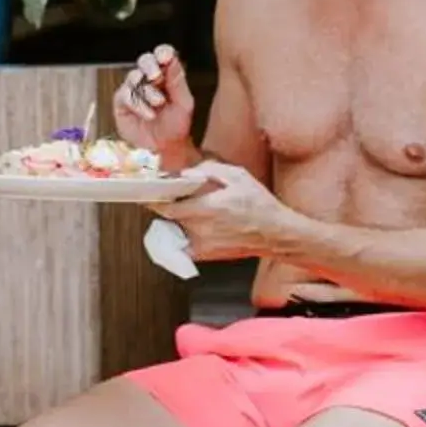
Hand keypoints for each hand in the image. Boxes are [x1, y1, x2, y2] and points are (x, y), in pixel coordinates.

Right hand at [115, 44, 194, 158]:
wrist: (166, 149)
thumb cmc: (177, 126)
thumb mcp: (183, 103)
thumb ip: (177, 81)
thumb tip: (172, 58)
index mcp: (166, 76)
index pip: (162, 56)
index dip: (162, 53)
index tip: (165, 57)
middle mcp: (148, 80)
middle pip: (144, 61)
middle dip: (150, 66)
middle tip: (157, 76)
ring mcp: (134, 91)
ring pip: (134, 77)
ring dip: (147, 91)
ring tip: (158, 105)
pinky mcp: (121, 104)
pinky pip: (125, 94)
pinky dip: (138, 103)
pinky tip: (148, 114)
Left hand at [157, 160, 306, 260]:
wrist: (276, 234)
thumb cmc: (259, 204)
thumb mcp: (237, 176)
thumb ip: (208, 170)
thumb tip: (186, 172)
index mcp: (207, 208)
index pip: (166, 207)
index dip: (154, 199)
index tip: (149, 191)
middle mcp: (201, 230)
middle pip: (168, 218)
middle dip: (166, 206)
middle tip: (170, 195)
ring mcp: (202, 245)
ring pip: (176, 231)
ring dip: (176, 220)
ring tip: (188, 209)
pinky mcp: (206, 256)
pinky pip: (185, 244)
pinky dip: (184, 234)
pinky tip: (196, 224)